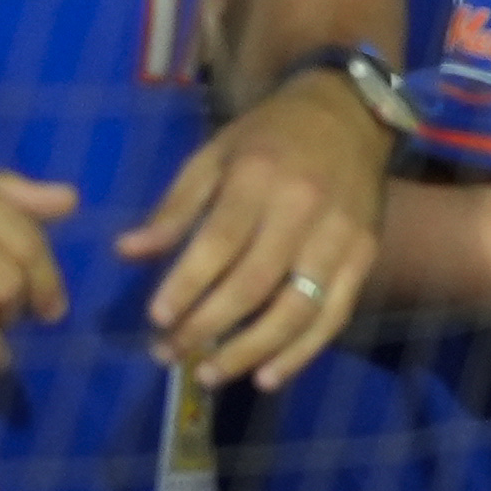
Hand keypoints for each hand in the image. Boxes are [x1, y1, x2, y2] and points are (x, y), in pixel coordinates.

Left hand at [119, 71, 386, 391]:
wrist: (351, 113)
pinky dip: (301, 353)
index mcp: (259, 177)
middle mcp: (302, 208)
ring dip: (249, 351)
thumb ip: (175, 208)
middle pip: (253, 283)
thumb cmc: (269, 136)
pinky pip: (333, 316)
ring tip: (208, 375)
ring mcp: (339, 236)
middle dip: (205, 327)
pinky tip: (266, 376)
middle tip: (167, 354)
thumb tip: (127, 252)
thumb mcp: (215, 154)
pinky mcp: (364, 256)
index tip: (156, 319)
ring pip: (295, 309)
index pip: (219, 242)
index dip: (186, 285)